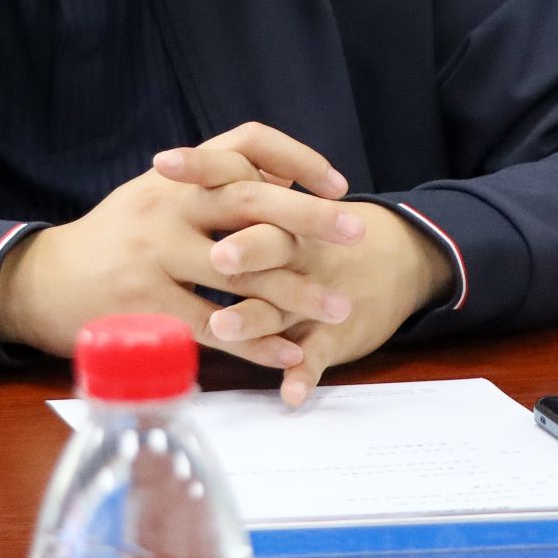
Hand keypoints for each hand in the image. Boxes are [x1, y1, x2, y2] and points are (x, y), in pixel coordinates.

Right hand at [0, 122, 363, 371]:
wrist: (44, 280)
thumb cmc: (114, 238)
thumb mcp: (156, 195)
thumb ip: (210, 186)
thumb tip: (280, 179)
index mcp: (177, 175)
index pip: (245, 143)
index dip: (295, 157)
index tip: (336, 182)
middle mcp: (168, 204)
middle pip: (251, 199)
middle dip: (311, 216)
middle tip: (358, 232)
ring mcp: (154, 254)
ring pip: (240, 271)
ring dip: (296, 292)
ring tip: (339, 308)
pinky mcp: (146, 305)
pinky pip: (213, 325)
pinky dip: (257, 342)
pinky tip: (289, 352)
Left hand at [154, 133, 452, 407]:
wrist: (395, 258)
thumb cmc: (315, 233)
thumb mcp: (279, 201)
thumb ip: (232, 188)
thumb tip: (163, 166)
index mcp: (274, 206)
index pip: (236, 176)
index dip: (201, 168)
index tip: (162, 163)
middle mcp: (296, 244)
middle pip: (271, 238)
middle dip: (246, 246)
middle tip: (216, 255)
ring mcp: (317, 287)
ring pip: (286, 300)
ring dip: (256, 315)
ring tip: (224, 325)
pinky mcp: (335, 330)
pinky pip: (320, 353)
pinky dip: (304, 374)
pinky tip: (289, 395)